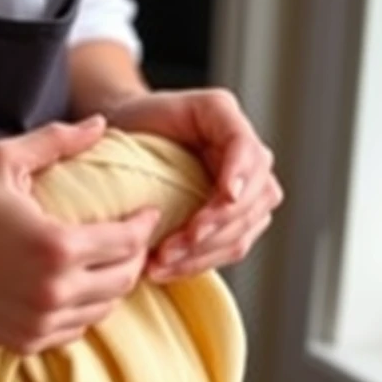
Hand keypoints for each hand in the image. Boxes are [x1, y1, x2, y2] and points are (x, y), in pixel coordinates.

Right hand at [0, 116, 158, 352]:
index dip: (145, 224)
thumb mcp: (3, 161)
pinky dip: (84, 310)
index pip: (128, 241)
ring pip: (104, 309)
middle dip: (136, 256)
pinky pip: (75, 329)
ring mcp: (41, 322)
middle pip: (124, 280)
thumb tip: (101, 124)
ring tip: (107, 262)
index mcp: (56, 247)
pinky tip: (76, 288)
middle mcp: (54, 292)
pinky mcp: (27, 341)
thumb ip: (56, 141)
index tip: (147, 212)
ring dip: (112, 285)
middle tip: (132, 238)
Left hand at [105, 89, 282, 281]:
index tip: (226, 195)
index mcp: (226, 120)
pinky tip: (167, 270)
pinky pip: (227, 251)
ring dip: (202, 254)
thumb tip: (190, 166)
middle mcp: (248, 157)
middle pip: (253, 201)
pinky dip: (197, 264)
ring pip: (241, 233)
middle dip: (213, 229)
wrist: (127, 142)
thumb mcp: (148, 111)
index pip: (249, 151)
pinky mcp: (235, 223)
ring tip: (161, 265)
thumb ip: (170, 122)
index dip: (241, 175)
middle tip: (170, 248)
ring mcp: (247, 193)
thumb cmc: (135, 126)